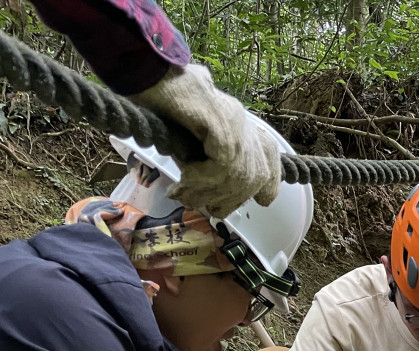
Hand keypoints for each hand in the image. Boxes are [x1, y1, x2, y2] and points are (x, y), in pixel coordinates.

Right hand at [132, 64, 280, 217]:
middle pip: (255, 176)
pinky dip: (204, 180)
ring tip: (185, 197)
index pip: (269, 158)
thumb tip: (206, 191)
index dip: (268, 184)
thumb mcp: (187, 138)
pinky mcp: (221, 121)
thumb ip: (203, 159)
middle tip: (203, 207)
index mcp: (240, 124)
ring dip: (209, 194)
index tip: (261, 201)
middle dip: (231, 199)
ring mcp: (235, 121)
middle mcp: (243, 122)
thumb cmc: (157, 102)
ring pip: (238, 175)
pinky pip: (223, 164)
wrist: (143, 70)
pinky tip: (184, 183)